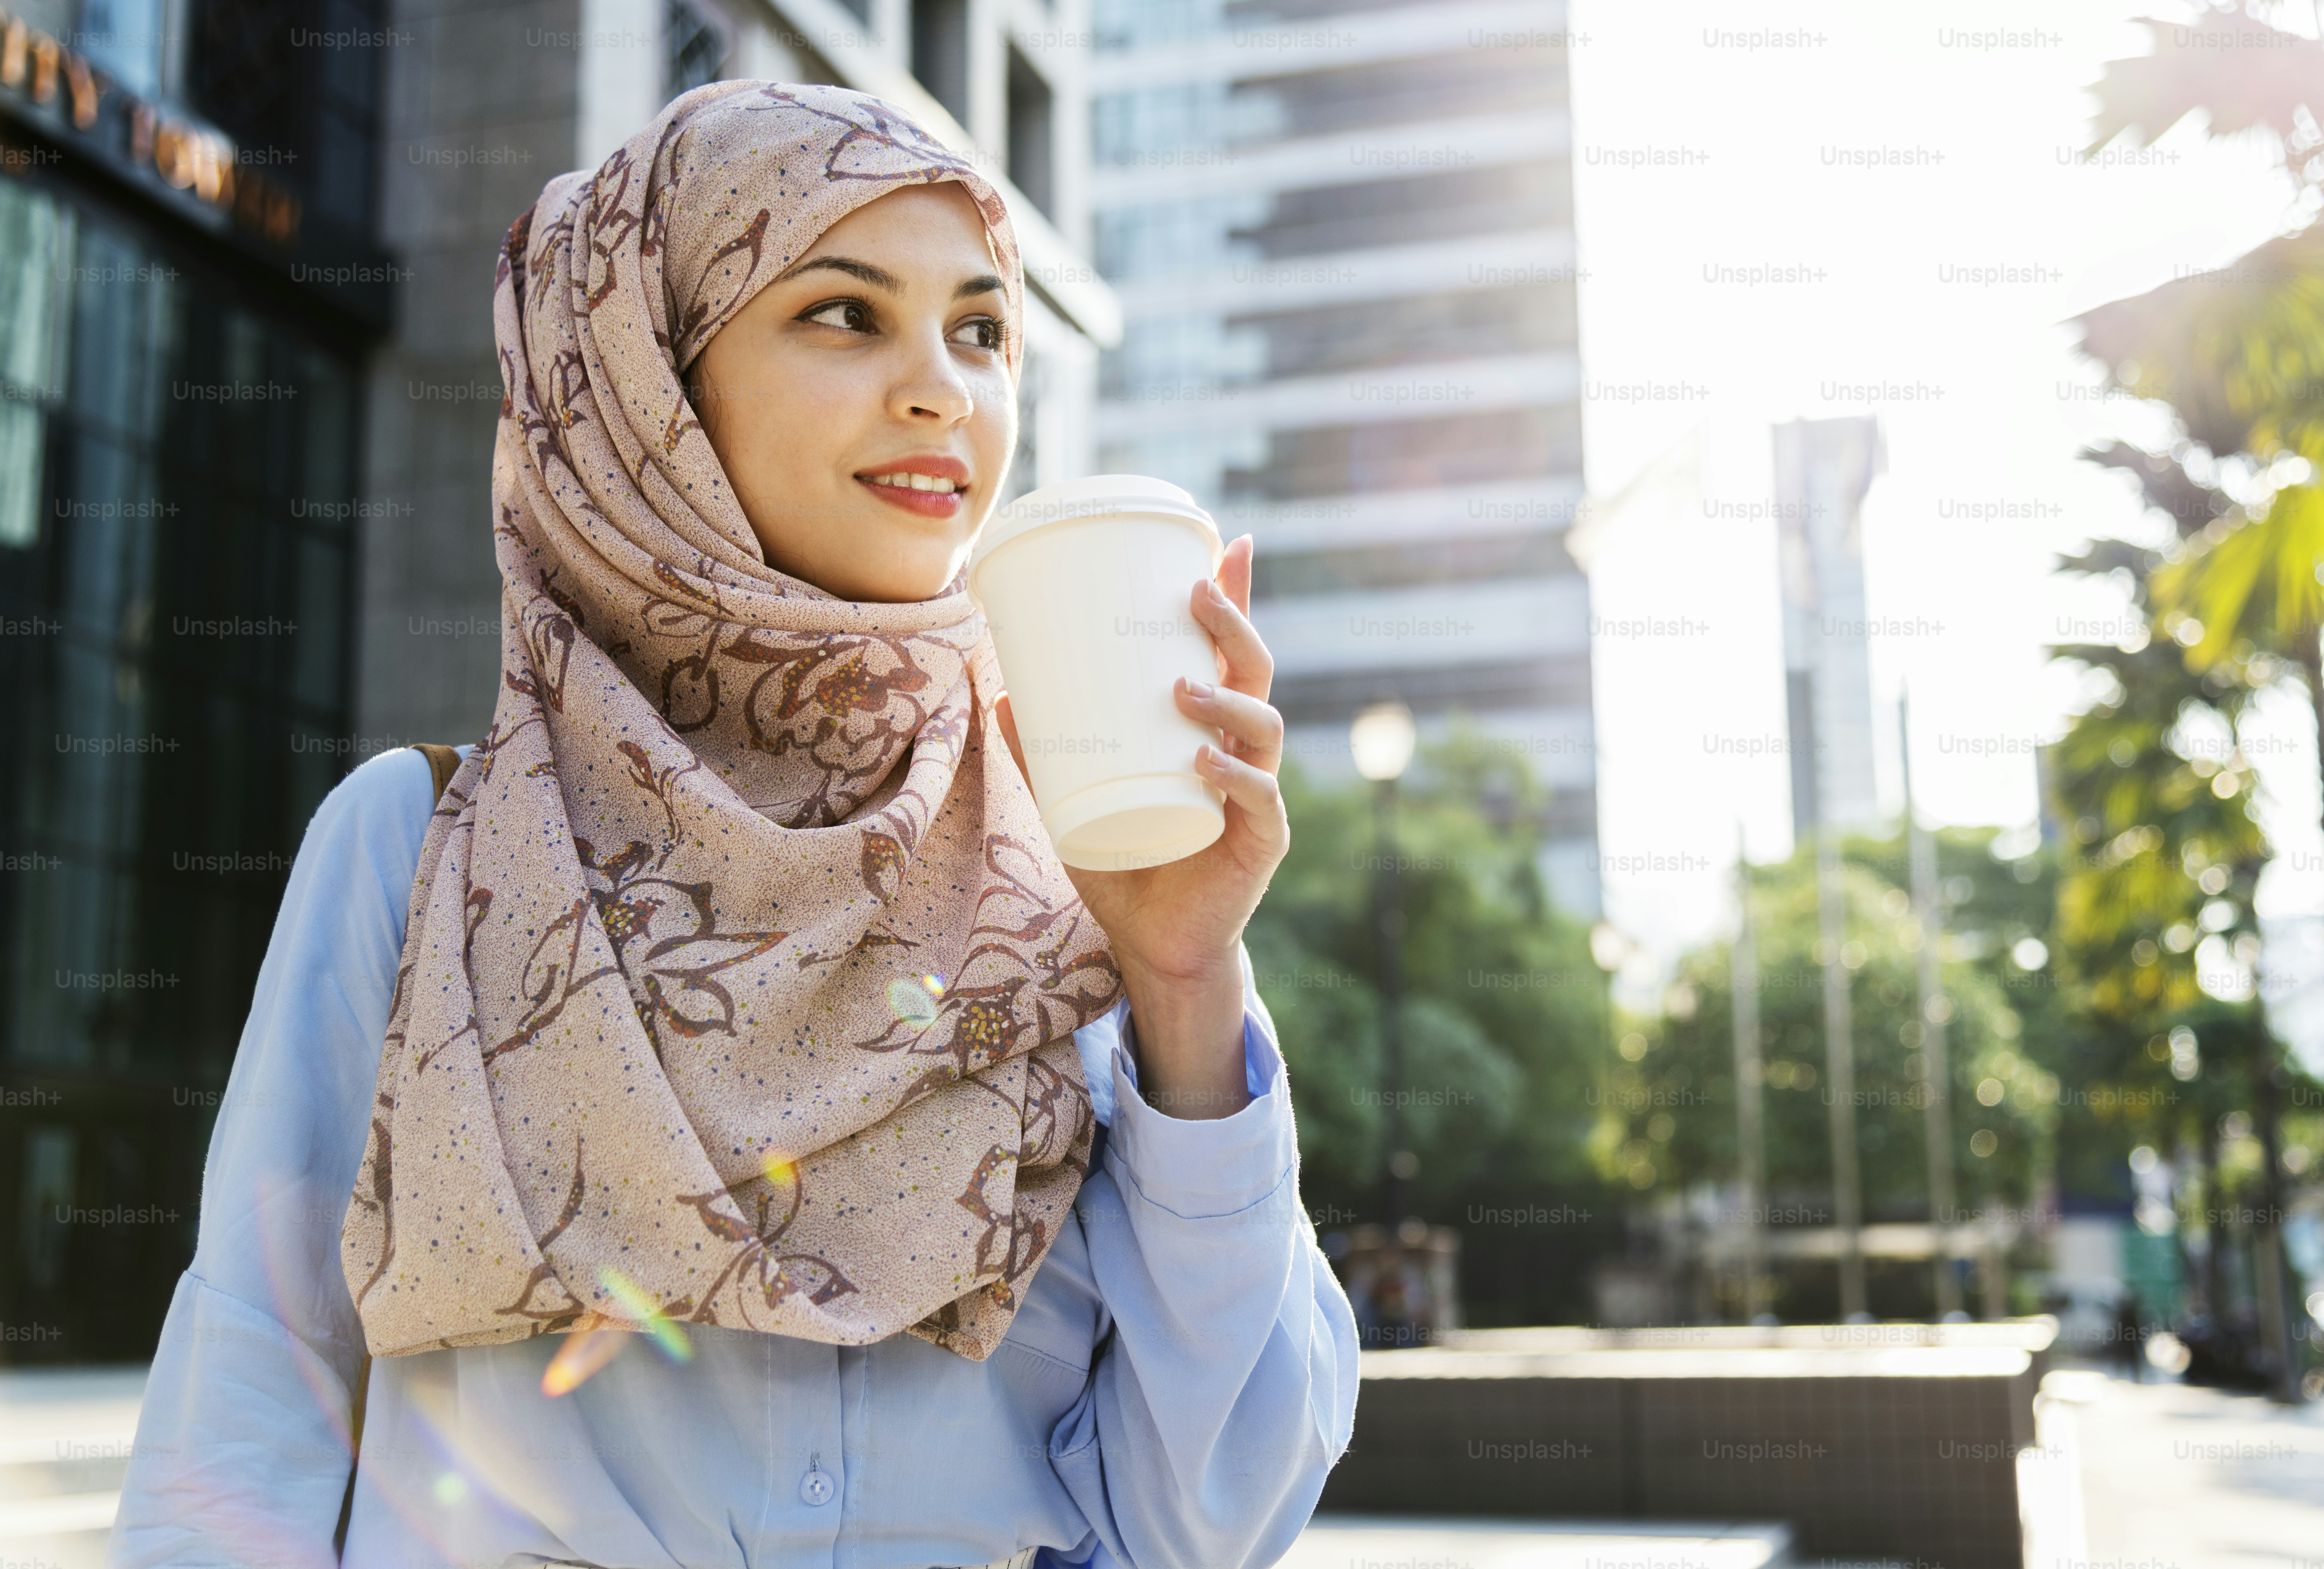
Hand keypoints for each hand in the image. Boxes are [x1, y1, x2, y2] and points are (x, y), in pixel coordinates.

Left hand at [993, 535, 1286, 1118]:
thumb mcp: (1072, 800)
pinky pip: (1258, 798)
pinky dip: (1235, 776)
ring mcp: (1256, 794)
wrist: (1155, 946)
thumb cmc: (1125, 862)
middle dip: (1234, 625)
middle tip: (1196, 592)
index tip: (1227, 543)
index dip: (1236, 599)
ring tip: (1182, 688)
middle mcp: (1241, 751)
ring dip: (1226, 700)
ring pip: (1262, 726)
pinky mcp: (1258, 841)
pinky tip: (1206, 762)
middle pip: (1254, 672)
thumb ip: (1044, 751)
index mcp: (1210, 728)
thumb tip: (999, 691)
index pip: (1229, 652)